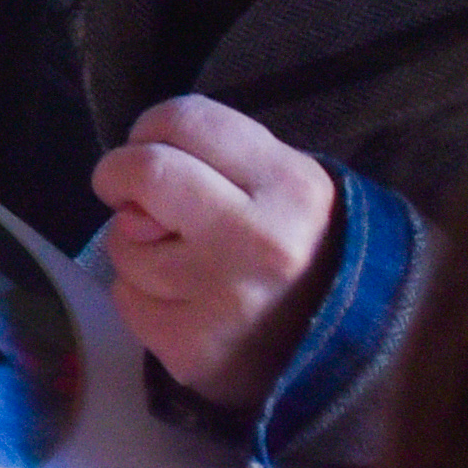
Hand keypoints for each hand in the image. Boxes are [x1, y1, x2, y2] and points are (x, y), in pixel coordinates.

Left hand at [88, 94, 342, 404]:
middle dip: (117, 175)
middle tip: (126, 191)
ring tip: (180, 260)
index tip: (149, 146)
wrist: (349, 346)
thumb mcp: (286, 185)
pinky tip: (180, 301)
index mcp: (289, 186)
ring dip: (134, 245)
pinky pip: (125, 298)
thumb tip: (134, 177)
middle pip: (144, 172)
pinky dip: (139, 294)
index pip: (185, 120)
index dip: (150, 128)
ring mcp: (224, 300)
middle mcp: (259, 241)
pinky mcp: (191, 347)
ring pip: (124, 243)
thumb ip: (216, 162)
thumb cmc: (302, 248)